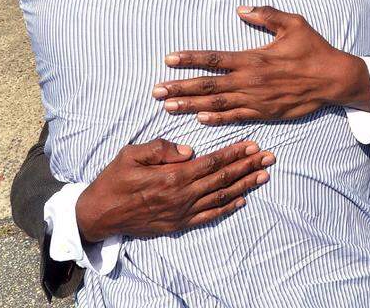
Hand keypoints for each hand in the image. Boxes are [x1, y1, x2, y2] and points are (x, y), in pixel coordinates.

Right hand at [76, 139, 273, 243]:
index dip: (235, 153)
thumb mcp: (130, 154)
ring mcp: (182, 213)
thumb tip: (188, 149)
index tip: (254, 145)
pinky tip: (242, 200)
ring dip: (245, 186)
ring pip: (221, 197)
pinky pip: (208, 216)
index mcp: (172, 176)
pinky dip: (227, 208)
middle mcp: (182, 196)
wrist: (98, 215)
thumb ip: (160, 149)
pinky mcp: (178, 224)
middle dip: (249, 166)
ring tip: (264, 175)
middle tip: (270, 157)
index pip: (212, 162)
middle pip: (223, 178)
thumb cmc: (113, 180)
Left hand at [153, 5, 369, 124]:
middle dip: (179, 88)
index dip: (189, 59)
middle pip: (208, 85)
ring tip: (168, 106)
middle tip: (155, 91)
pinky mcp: (265, 112)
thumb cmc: (314, 49)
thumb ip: (266, 15)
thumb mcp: (293, 24)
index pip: (214, 58)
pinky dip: (217, 118)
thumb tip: (241, 8)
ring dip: (191, 105)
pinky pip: (236, 116)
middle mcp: (250, 80)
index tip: (168, 60)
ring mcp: (256, 99)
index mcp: (254, 58)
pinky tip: (200, 118)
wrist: (333, 79)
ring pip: (217, 104)